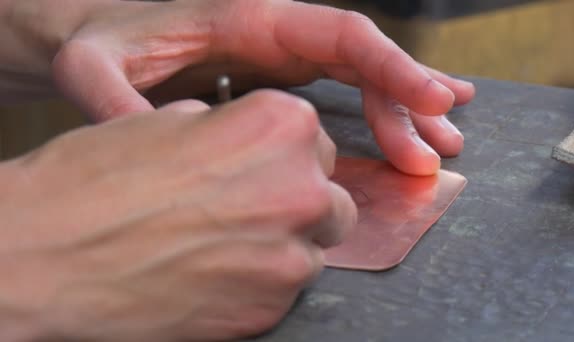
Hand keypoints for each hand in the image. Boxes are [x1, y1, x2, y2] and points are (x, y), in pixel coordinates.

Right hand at [0, 91, 355, 340]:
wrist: (47, 257)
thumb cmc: (94, 182)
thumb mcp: (168, 121)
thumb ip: (229, 129)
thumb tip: (248, 144)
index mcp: (280, 128)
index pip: (316, 139)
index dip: (286, 154)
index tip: (263, 165)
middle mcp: (300, 190)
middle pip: (327, 194)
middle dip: (295, 198)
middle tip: (247, 206)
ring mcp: (288, 256)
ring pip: (312, 246)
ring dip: (281, 243)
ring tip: (225, 242)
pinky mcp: (268, 310)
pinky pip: (284, 289)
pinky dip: (259, 281)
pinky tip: (214, 272)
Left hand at [50, 0, 474, 175]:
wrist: (94, 36)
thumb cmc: (98, 42)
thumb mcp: (92, 66)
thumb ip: (114, 99)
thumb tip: (146, 139)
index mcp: (251, 18)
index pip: (341, 33)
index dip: (393, 65)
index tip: (434, 99)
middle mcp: (277, 32)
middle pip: (364, 58)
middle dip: (407, 102)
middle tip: (438, 151)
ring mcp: (282, 54)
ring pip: (360, 75)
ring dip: (403, 111)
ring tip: (441, 146)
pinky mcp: (279, 76)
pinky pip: (342, 88)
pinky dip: (380, 107)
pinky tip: (407, 128)